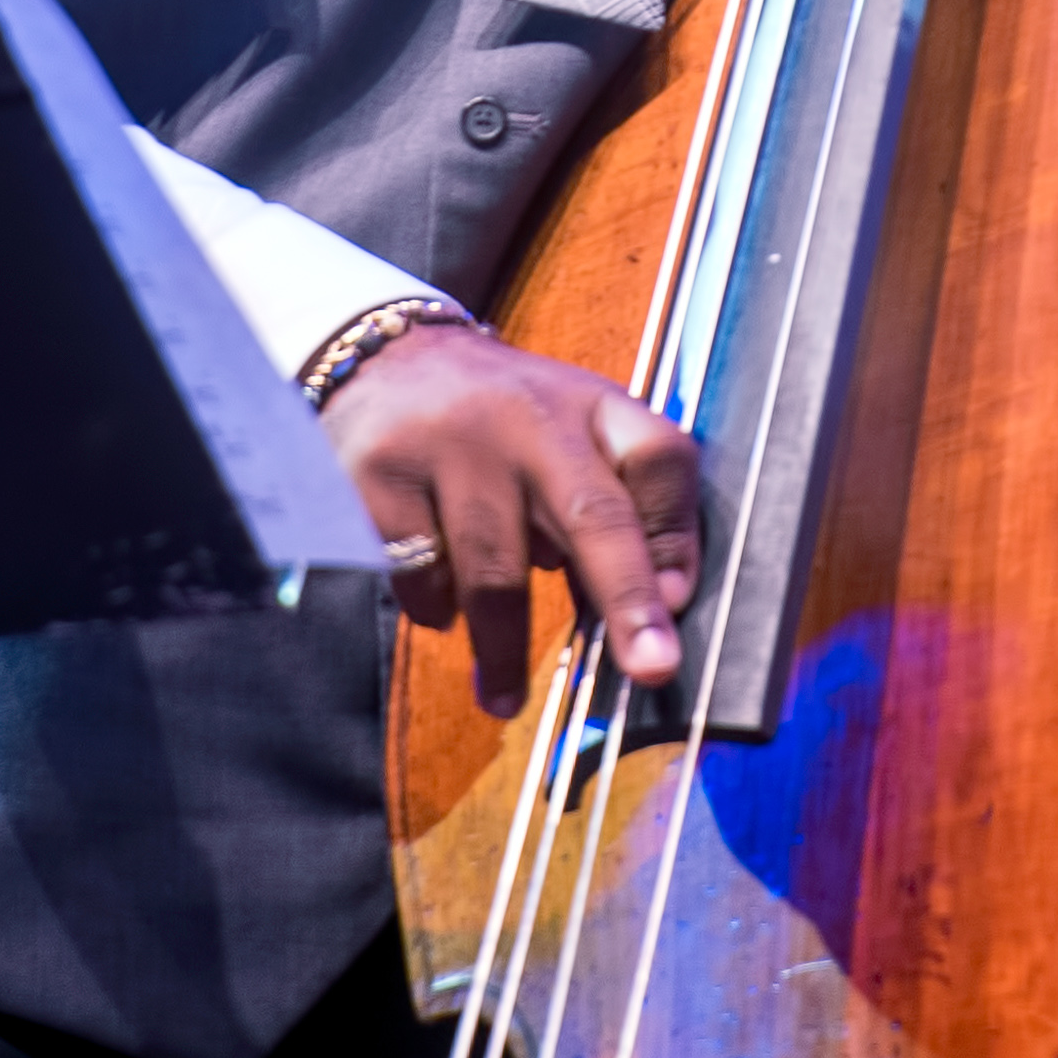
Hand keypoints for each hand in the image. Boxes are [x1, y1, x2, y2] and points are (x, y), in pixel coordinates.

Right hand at [329, 324, 701, 721]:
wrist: (388, 360)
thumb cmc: (508, 423)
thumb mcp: (574, 435)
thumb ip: (618, 507)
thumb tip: (658, 610)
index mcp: (594, 408)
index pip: (659, 459)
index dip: (676, 533)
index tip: (678, 603)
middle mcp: (531, 420)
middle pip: (593, 514)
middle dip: (627, 597)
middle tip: (651, 668)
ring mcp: (452, 445)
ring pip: (493, 572)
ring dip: (505, 648)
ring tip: (505, 697)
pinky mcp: (379, 477)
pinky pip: (418, 576)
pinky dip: (435, 607)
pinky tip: (441, 601)